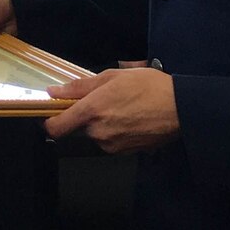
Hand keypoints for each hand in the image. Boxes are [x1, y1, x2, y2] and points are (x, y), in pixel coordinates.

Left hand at [42, 66, 177, 152]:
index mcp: (92, 111)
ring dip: (102, 124)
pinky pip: (111, 142)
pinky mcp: (126, 153)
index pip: (56, 127)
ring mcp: (112, 145)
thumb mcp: (112, 77)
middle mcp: (99, 132)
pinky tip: (131, 119)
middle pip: (78, 128)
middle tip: (103, 100)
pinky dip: (115, 132)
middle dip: (85, 116)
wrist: (181, 108)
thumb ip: (80, 86)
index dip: (49, 121)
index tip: (53, 113)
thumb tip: (54, 92)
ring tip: (122, 108)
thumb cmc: (149, 87)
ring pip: (95, 135)